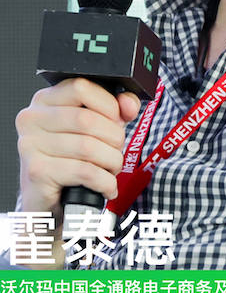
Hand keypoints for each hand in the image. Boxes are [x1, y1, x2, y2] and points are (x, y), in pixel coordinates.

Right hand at [16, 78, 140, 215]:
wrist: (48, 204)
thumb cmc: (70, 164)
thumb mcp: (94, 131)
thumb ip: (114, 111)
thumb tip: (129, 104)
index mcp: (44, 101)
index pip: (81, 88)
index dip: (109, 106)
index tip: (116, 122)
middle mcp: (32, 119)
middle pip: (87, 119)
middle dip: (113, 139)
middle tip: (115, 153)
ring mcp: (30, 145)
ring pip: (88, 147)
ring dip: (111, 163)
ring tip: (110, 171)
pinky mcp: (37, 171)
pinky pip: (84, 172)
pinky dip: (105, 182)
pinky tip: (106, 187)